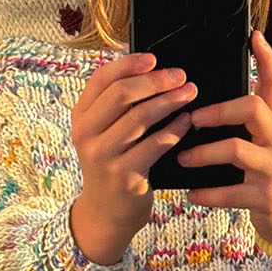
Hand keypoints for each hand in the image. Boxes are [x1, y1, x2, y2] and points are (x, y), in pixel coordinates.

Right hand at [69, 52, 195, 261]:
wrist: (108, 211)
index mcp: (81, 117)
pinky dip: (174, 129)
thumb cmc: (115, 164)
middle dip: (155, 81)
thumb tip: (152, 71)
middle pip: (122, 94)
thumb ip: (118, 106)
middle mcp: (86, 134)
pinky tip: (187, 121)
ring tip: (190, 93)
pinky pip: (155, 145)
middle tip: (181, 76)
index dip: (129, 64)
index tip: (154, 59)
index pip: (102, 79)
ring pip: (140, 118)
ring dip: (169, 101)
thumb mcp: (105, 133)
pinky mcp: (124, 175)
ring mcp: (103, 156)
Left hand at [181, 31, 271, 241]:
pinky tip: (191, 192)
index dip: (266, 60)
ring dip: (204, 152)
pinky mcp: (268, 197)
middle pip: (253, 109)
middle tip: (191, 118)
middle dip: (218, 111)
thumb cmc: (268, 175)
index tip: (253, 36)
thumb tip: (206, 99)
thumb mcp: (264, 143)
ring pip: (236, 150)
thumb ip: (244, 122)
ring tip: (183, 158)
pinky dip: (207, 193)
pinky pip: (231, 192)